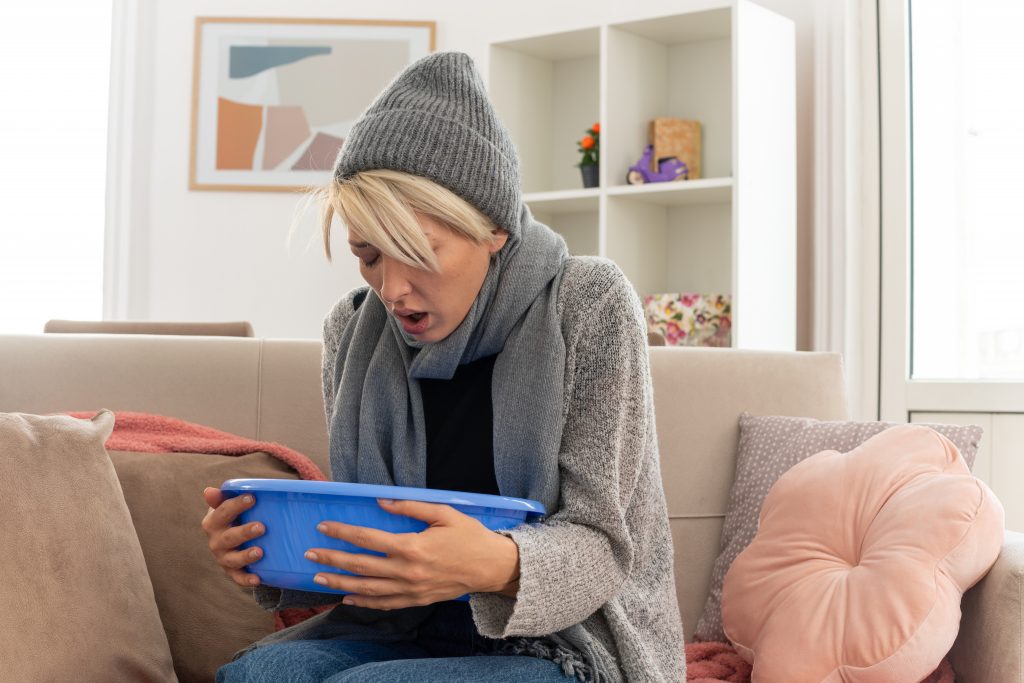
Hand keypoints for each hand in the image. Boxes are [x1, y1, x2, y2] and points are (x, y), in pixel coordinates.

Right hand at [200, 487, 265, 587]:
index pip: (222, 512)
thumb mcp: (228, 505)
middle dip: (244, 532)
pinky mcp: (232, 571)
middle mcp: (216, 541)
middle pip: (229, 537)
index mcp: (213, 522)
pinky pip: (238, 577)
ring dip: (245, 556)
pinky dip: (246, 580)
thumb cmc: (234, 516)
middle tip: (262, 527)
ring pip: (232, 559)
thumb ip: (222, 497)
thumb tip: (209, 491)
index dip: (236, 505)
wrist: (233, 538)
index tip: (252, 498)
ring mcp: (223, 557)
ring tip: (260, 552)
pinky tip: (257, 579)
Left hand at [306, 499, 520, 609]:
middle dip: (332, 560)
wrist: (491, 567)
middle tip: (310, 555)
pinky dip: (363, 602)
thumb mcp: (444, 513)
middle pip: (361, 566)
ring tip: (318, 578)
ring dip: (340, 583)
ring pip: (367, 589)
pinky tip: (346, 597)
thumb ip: (411, 507)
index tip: (323, 527)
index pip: (368, 539)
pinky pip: (384, 604)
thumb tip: (382, 502)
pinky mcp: (416, 600)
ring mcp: (411, 589)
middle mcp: (407, 571)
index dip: (343, 532)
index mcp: (412, 546)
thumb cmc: (469, 536)